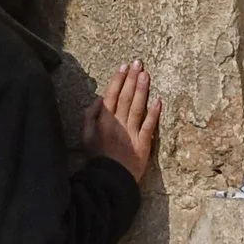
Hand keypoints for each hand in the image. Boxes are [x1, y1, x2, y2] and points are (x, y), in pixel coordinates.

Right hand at [88, 61, 158, 185]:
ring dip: (142, 90)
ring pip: (137, 107)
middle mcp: (117, 125)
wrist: (109, 180)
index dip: (118, 80)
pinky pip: (149, 126)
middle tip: (138, 63)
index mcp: (103, 122)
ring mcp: (131, 134)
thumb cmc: (97, 158)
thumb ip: (89, 116)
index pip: (111, 96)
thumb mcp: (85, 137)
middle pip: (125, 97)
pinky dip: (154, 113)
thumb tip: (98, 99)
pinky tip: (159, 100)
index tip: (123, 67)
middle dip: (131, 78)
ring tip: (146, 74)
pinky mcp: (143, 144)